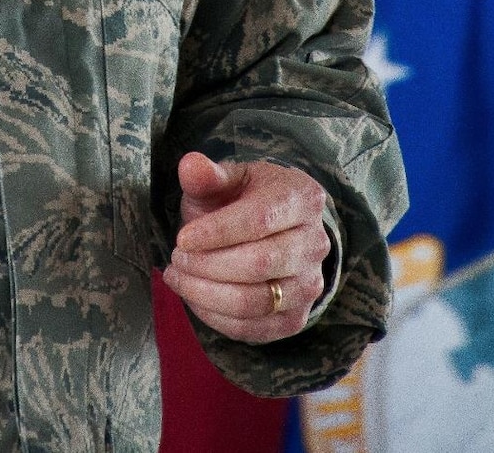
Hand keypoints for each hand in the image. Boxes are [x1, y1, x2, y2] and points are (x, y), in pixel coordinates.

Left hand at [162, 153, 331, 344]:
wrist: (273, 231)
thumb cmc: (243, 201)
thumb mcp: (228, 180)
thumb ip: (208, 175)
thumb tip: (189, 165)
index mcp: (304, 198)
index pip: (260, 220)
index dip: (218, 232)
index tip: (182, 238)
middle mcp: (316, 243)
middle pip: (259, 264)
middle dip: (207, 265)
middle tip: (177, 258)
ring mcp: (310, 284)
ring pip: (255, 301)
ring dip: (206, 294)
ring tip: (178, 277)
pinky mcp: (295, 317)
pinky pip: (252, 328)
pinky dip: (215, 317)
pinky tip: (194, 298)